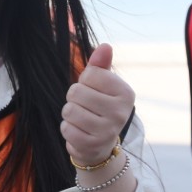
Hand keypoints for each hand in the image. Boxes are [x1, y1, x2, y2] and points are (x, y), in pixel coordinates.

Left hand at [62, 43, 134, 166]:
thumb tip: (105, 46)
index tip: (94, 92)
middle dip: (74, 98)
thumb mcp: (102, 85)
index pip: (90, 74)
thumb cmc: (99, 107)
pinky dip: (68, 129)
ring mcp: (107, 131)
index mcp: (126, 93)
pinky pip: (66, 129)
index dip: (84, 82)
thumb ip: (100, 65)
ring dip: (69, 114)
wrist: (101, 144)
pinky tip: (79, 132)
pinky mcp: (93, 146)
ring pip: (69, 110)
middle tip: (85, 107)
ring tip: (82, 119)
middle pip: (76, 92)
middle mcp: (121, 112)